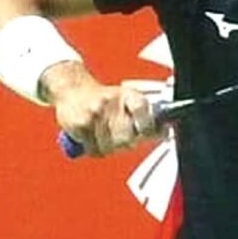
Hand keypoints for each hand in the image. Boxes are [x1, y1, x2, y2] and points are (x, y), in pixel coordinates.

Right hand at [41, 62, 160, 156]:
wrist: (72, 89)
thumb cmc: (104, 98)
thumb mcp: (126, 99)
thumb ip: (145, 117)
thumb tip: (165, 133)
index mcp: (127, 95)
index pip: (142, 109)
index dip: (148, 125)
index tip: (148, 133)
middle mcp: (111, 102)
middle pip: (127, 136)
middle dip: (127, 142)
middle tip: (124, 138)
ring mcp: (95, 113)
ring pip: (110, 146)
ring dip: (110, 147)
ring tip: (105, 135)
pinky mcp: (80, 125)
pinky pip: (94, 149)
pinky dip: (95, 148)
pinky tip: (93, 137)